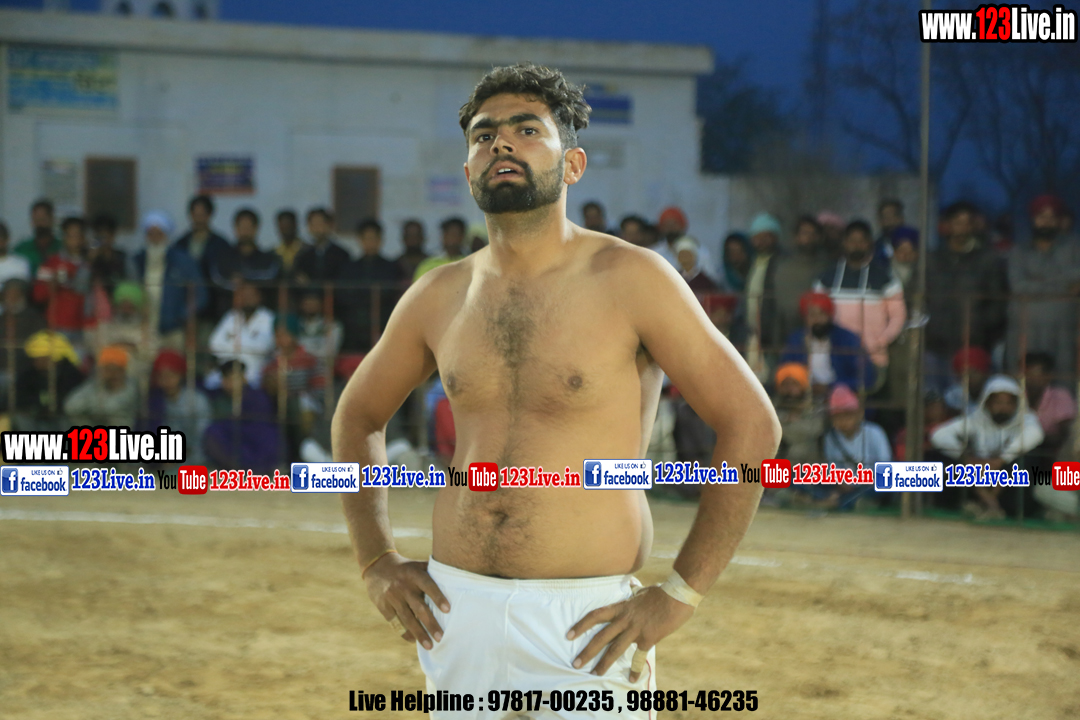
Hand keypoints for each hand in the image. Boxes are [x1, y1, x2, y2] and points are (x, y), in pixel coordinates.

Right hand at [363, 553, 449, 650]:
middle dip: (430, 624)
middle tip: (441, 637)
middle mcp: (403, 585)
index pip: (428, 585)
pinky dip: (405, 632)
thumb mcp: (418, 565)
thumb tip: (457, 579)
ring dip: (419, 634)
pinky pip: (395, 622)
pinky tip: (413, 640)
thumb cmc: (406, 568)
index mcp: (414, 574)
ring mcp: (392, 597)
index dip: (438, 597)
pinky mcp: (383, 606)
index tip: (448, 610)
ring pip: (407, 619)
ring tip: (430, 646)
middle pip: (419, 607)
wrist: (377, 566)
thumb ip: (434, 572)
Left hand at [567, 585, 694, 681]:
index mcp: (621, 608)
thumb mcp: (641, 590)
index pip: (595, 616)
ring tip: (594, 673)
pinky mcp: (648, 639)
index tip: (569, 635)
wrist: (677, 596)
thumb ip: (633, 593)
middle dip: (587, 651)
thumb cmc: (660, 592)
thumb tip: (631, 585)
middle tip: (576, 663)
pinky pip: (639, 657)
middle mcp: (624, 620)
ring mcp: (635, 630)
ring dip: (604, 663)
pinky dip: (635, 669)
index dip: (581, 625)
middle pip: (601, 637)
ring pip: (615, 649)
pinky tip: (631, 679)